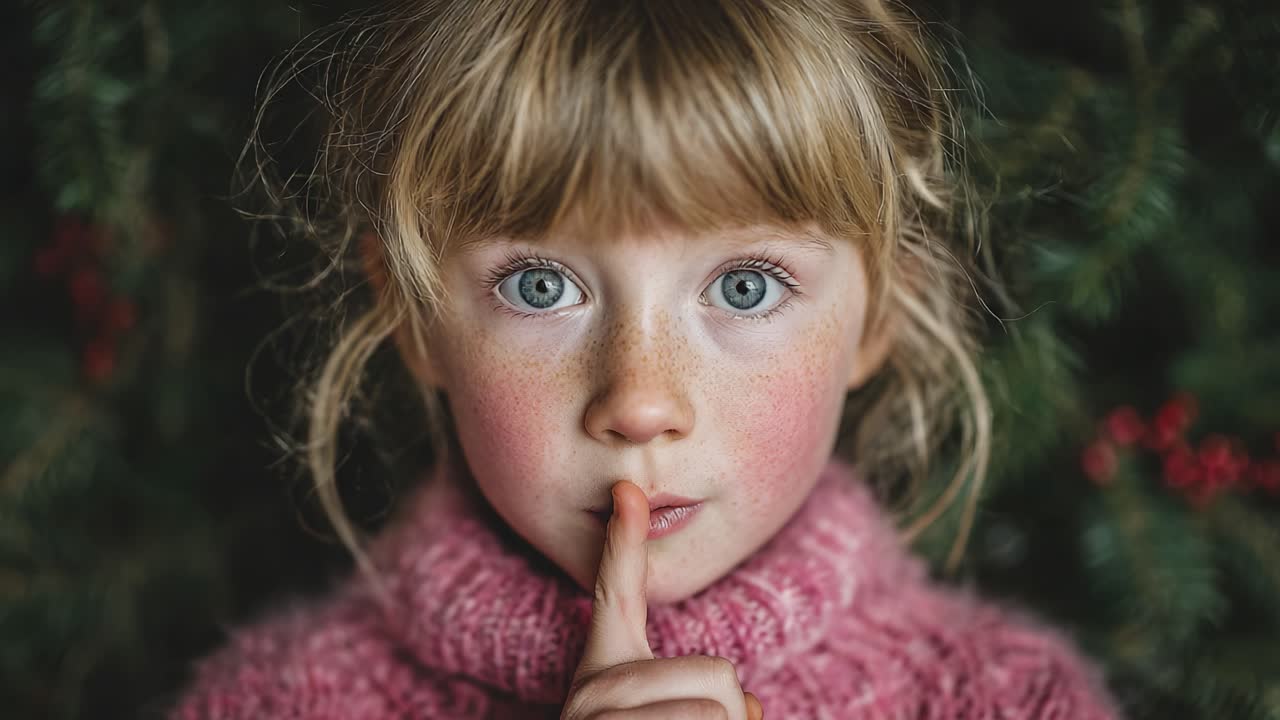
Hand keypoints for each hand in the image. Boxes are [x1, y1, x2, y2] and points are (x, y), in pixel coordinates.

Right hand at [561, 480, 763, 719]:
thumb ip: (705, 699)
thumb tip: (753, 704)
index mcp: (608, 667)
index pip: (619, 591)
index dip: (624, 539)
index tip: (626, 488)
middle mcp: (595, 685)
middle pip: (718, 673)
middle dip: (728, 713)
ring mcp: (594, 711)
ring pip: (716, 710)